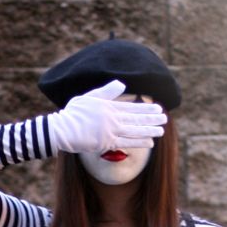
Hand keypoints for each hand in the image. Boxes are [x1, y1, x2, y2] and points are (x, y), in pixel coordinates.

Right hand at [46, 80, 166, 154]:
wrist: (62, 129)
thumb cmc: (74, 113)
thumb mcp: (90, 96)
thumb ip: (107, 91)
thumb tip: (122, 84)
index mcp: (109, 106)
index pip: (132, 107)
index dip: (146, 108)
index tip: (158, 108)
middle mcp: (112, 118)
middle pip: (136, 119)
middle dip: (152, 119)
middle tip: (165, 119)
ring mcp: (110, 131)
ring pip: (134, 131)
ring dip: (149, 131)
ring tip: (161, 131)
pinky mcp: (106, 143)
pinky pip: (126, 143)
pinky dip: (139, 142)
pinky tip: (150, 142)